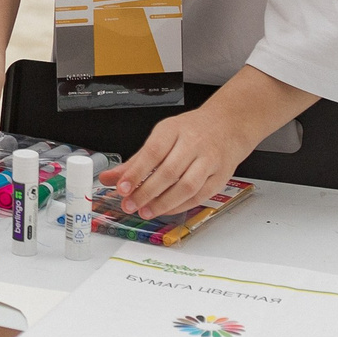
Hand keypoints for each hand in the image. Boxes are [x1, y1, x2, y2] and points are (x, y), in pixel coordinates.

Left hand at [102, 106, 257, 218]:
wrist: (228, 125)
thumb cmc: (191, 131)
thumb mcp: (162, 137)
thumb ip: (136, 161)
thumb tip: (108, 178)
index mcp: (173, 129)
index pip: (153, 152)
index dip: (136, 172)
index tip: (121, 188)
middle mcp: (193, 143)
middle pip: (169, 172)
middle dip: (146, 192)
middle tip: (129, 205)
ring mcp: (209, 160)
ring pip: (186, 186)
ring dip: (163, 203)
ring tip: (145, 211)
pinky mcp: (221, 176)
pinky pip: (200, 196)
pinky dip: (181, 206)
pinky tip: (166, 209)